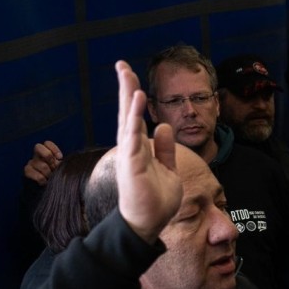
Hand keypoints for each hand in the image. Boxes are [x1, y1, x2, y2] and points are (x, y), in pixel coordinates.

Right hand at [23, 140, 62, 184]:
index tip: (60, 157)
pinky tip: (45, 182)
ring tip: (51, 177)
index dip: (54, 149)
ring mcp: (31, 163)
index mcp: (45, 152)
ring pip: (41, 164)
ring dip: (48, 172)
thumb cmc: (53, 175)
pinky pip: (36, 174)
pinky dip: (42, 179)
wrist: (43, 188)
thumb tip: (60, 161)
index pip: (47, 143)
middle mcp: (37, 156)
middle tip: (53, 167)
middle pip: (38, 147)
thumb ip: (59, 162)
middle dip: (48, 156)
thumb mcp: (58, 167)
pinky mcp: (27, 172)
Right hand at [114, 61, 184, 242]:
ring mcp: (130, 155)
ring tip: (129, 76)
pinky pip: (133, 135)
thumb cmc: (155, 200)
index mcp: (138, 148)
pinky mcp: (132, 163)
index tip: (130, 74)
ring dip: (128, 97)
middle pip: (127, 112)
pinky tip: (136, 99)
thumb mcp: (167, 168)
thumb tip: (164, 127)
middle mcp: (131, 148)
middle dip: (125, 88)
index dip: (133, 95)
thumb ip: (164, 148)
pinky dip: (134, 116)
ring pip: (128, 120)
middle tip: (121, 65)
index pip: (135, 117)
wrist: (148, 223)